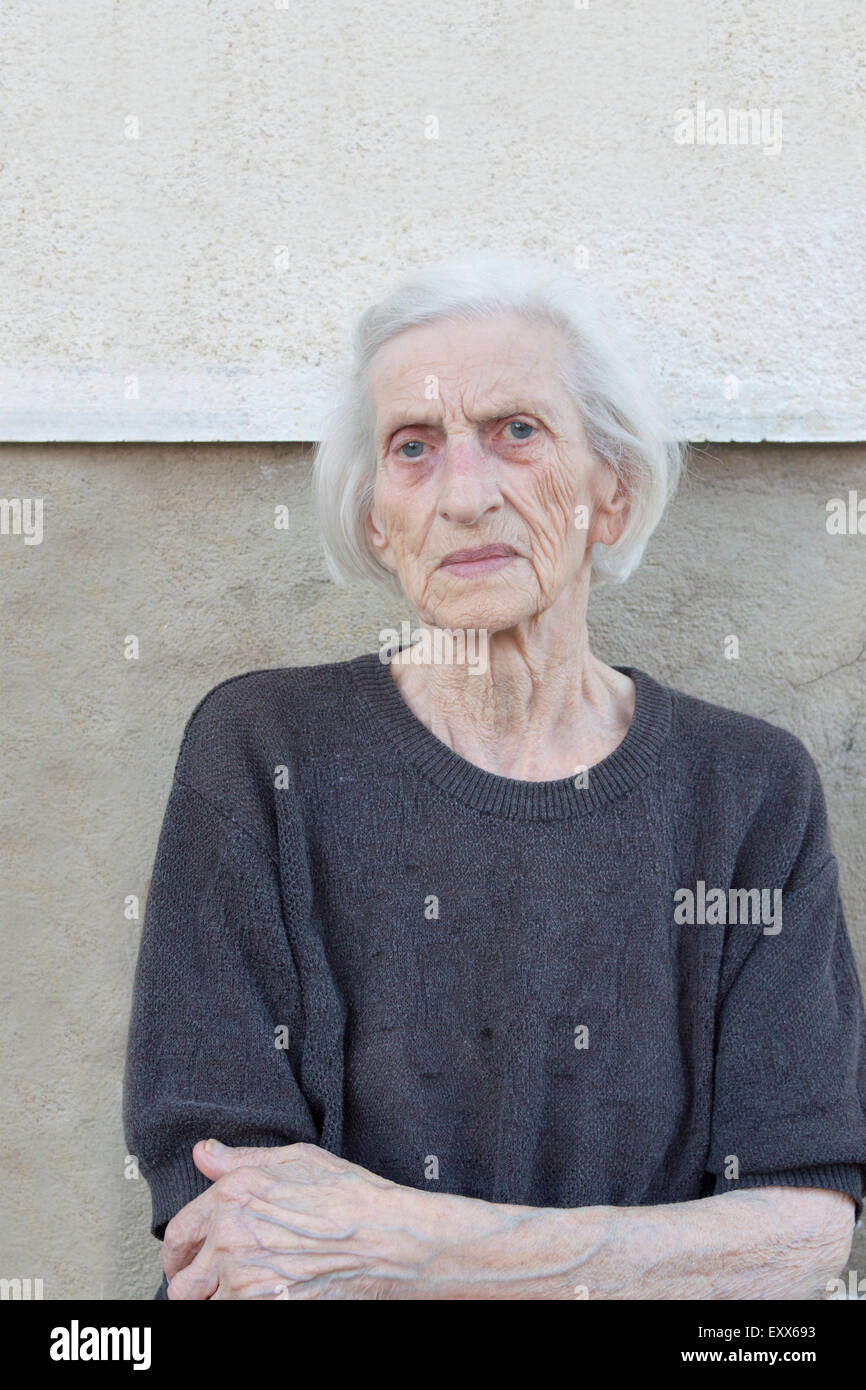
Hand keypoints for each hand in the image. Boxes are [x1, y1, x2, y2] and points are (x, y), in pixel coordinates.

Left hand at [163, 1139, 475, 1299]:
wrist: (390, 1240)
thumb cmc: (353, 1197)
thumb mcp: (298, 1160)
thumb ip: (241, 1159)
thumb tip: (205, 1153)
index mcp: (233, 1197)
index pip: (179, 1234)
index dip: (179, 1253)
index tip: (187, 1262)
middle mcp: (231, 1238)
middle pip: (182, 1283)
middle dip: (193, 1285)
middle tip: (210, 1286)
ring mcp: (245, 1280)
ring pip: (202, 1307)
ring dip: (216, 1302)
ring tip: (240, 1293)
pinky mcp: (264, 1309)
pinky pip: (229, 1319)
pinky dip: (239, 1312)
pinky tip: (262, 1299)